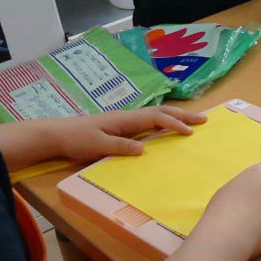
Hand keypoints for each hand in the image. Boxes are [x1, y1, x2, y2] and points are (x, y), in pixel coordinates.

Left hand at [49, 106, 205, 162]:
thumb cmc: (76, 140)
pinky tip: (167, 129)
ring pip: (156, 115)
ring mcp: (124, 121)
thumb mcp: (97, 145)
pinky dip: (163, 123)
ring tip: (192, 121)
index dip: (174, 123)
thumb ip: (120, 147)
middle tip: (204, 119)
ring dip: (175, 117)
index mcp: (125, 119)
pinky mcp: (120, 127)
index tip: (190, 131)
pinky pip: (148, 122)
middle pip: (160, 112)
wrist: (56, 135)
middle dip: (183, 115)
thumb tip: (144, 148)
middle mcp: (128, 117)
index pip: (156, 118)